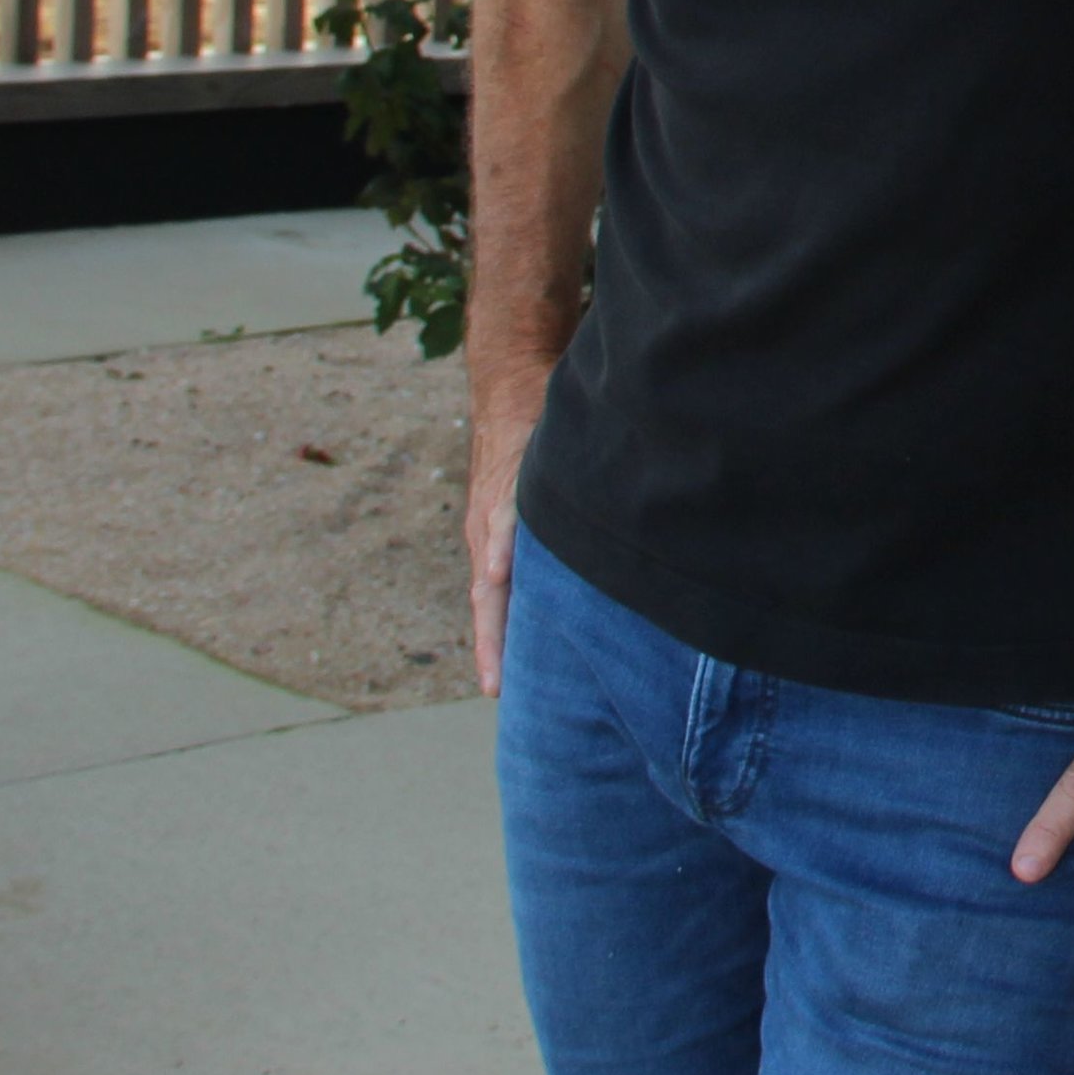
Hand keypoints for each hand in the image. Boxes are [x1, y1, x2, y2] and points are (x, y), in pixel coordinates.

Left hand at [466, 400, 537, 695]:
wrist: (515, 384)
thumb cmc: (531, 445)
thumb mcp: (535, 498)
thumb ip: (548, 538)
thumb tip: (584, 575)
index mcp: (496, 547)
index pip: (495, 606)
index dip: (497, 646)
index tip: (498, 691)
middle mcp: (489, 536)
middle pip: (489, 601)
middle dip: (493, 645)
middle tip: (495, 689)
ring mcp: (497, 510)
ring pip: (494, 568)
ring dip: (494, 610)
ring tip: (496, 650)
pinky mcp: (513, 480)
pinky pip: (508, 517)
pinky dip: (501, 545)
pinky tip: (497, 570)